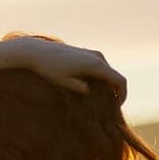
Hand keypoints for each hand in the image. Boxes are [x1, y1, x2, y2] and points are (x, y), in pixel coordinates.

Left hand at [11, 37, 127, 101]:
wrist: (36, 51)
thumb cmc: (49, 68)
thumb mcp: (64, 82)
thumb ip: (81, 89)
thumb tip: (90, 93)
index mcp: (95, 65)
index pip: (119, 81)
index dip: (122, 95)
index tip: (116, 108)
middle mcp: (97, 57)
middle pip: (115, 76)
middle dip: (115, 92)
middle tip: (108, 108)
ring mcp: (92, 54)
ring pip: (108, 72)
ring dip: (108, 86)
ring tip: (100, 101)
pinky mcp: (86, 53)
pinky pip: (100, 68)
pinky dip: (101, 79)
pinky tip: (92, 90)